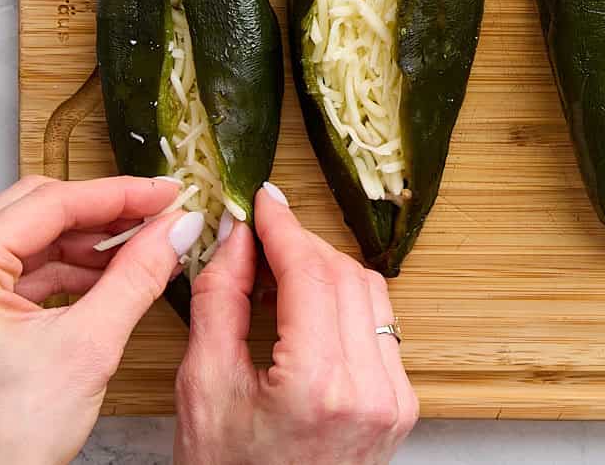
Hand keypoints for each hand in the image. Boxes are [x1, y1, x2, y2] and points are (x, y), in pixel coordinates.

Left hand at [0, 174, 201, 464]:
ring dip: (94, 242)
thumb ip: (138, 278)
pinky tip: (115, 276)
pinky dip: (75, 269)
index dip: (119, 194)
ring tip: (147, 247)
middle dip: (107, 212)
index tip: (168, 193)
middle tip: (161, 213)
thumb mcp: (87, 347)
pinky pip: (29, 270)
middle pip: (40, 210)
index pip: (52, 202)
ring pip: (36, 238)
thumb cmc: (2, 438)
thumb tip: (176, 231)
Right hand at [175, 183, 417, 464]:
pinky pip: (380, 326)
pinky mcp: (402, 403)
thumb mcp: (203, 388)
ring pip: (370, 294)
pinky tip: (309, 308)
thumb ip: (220, 300)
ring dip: (327, 271)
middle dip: (302, 247)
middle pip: (345, 275)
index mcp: (317, 385)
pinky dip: (347, 304)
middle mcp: (370, 389)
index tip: (265, 201)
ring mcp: (394, 397)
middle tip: (260, 239)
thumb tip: (236, 237)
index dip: (284, 228)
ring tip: (279, 273)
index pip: (310, 274)